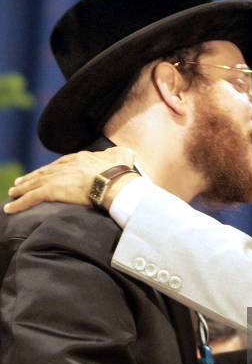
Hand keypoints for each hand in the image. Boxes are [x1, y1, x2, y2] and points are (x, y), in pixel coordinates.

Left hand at [4, 147, 136, 213]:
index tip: (45, 173)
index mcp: (81, 158)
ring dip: (22, 189)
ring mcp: (58, 177)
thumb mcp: (123, 156)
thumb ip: (122, 155)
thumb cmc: (122, 171)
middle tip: (21, 182)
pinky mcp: (53, 190)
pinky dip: (19, 203)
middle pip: (45, 172)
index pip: (61, 164)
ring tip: (12, 193)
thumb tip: (128, 155)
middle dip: (32, 177)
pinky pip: (32, 198)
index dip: (51, 169)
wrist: (115, 182)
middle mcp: (66, 165)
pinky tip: (10, 208)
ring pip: (35, 183)